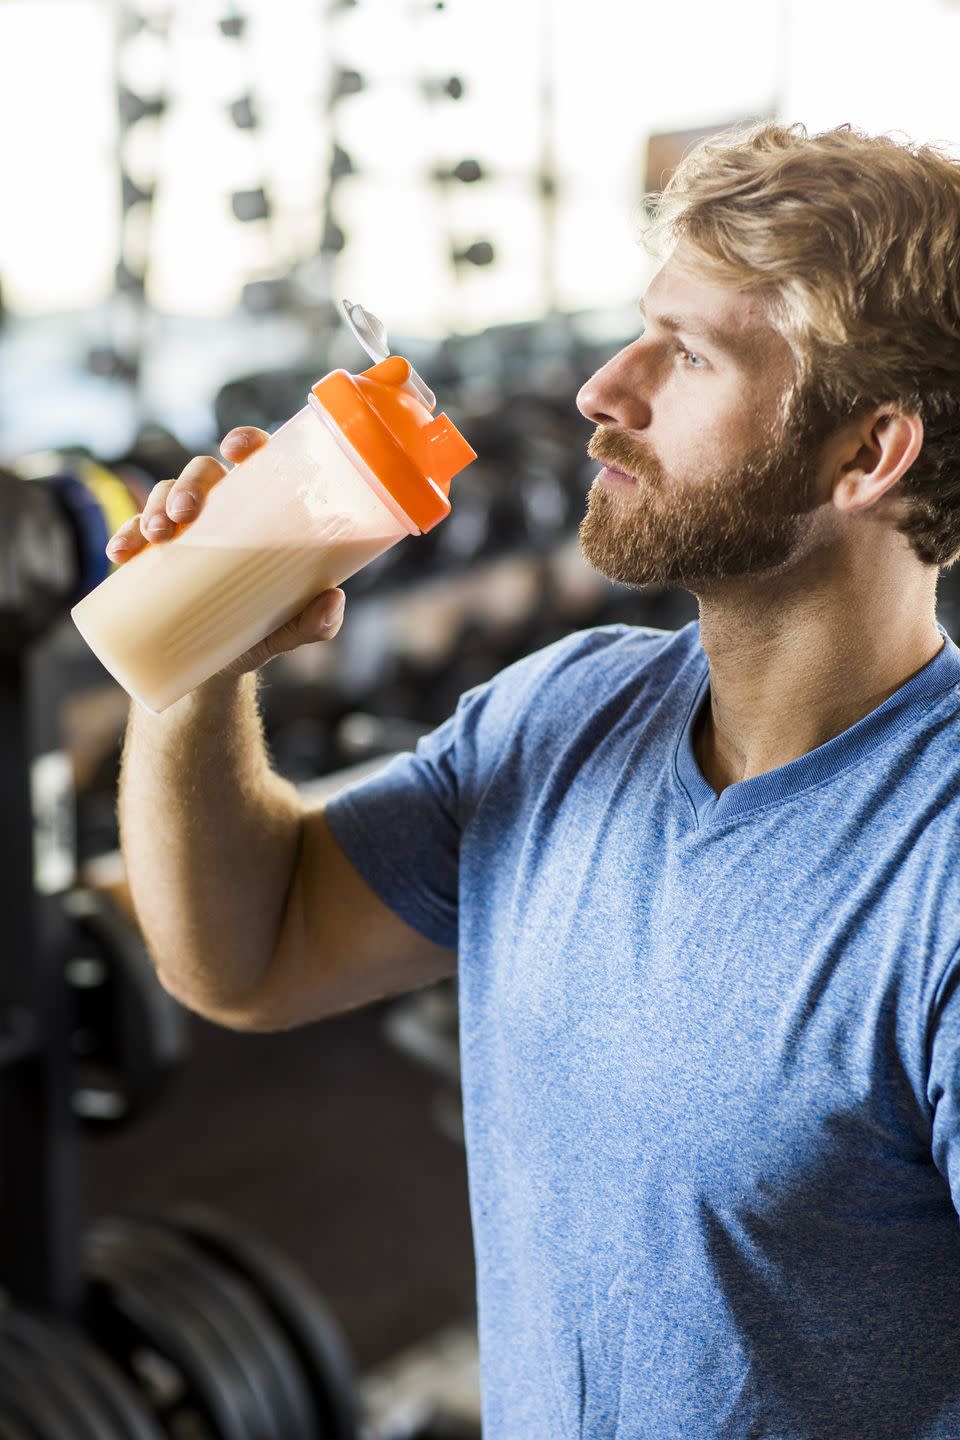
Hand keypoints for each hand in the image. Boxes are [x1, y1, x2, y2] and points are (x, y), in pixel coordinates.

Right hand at [103, 427, 345, 673]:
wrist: (218, 668)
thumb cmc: (262, 633)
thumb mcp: (289, 630)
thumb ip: (315, 622)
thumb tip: (332, 601)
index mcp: (259, 512)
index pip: (255, 459)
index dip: (244, 441)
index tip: (235, 451)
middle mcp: (221, 511)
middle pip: (202, 473)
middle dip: (188, 486)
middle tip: (184, 516)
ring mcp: (184, 530)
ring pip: (164, 495)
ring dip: (154, 507)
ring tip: (155, 537)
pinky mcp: (154, 555)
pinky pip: (134, 533)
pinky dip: (124, 537)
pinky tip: (119, 554)